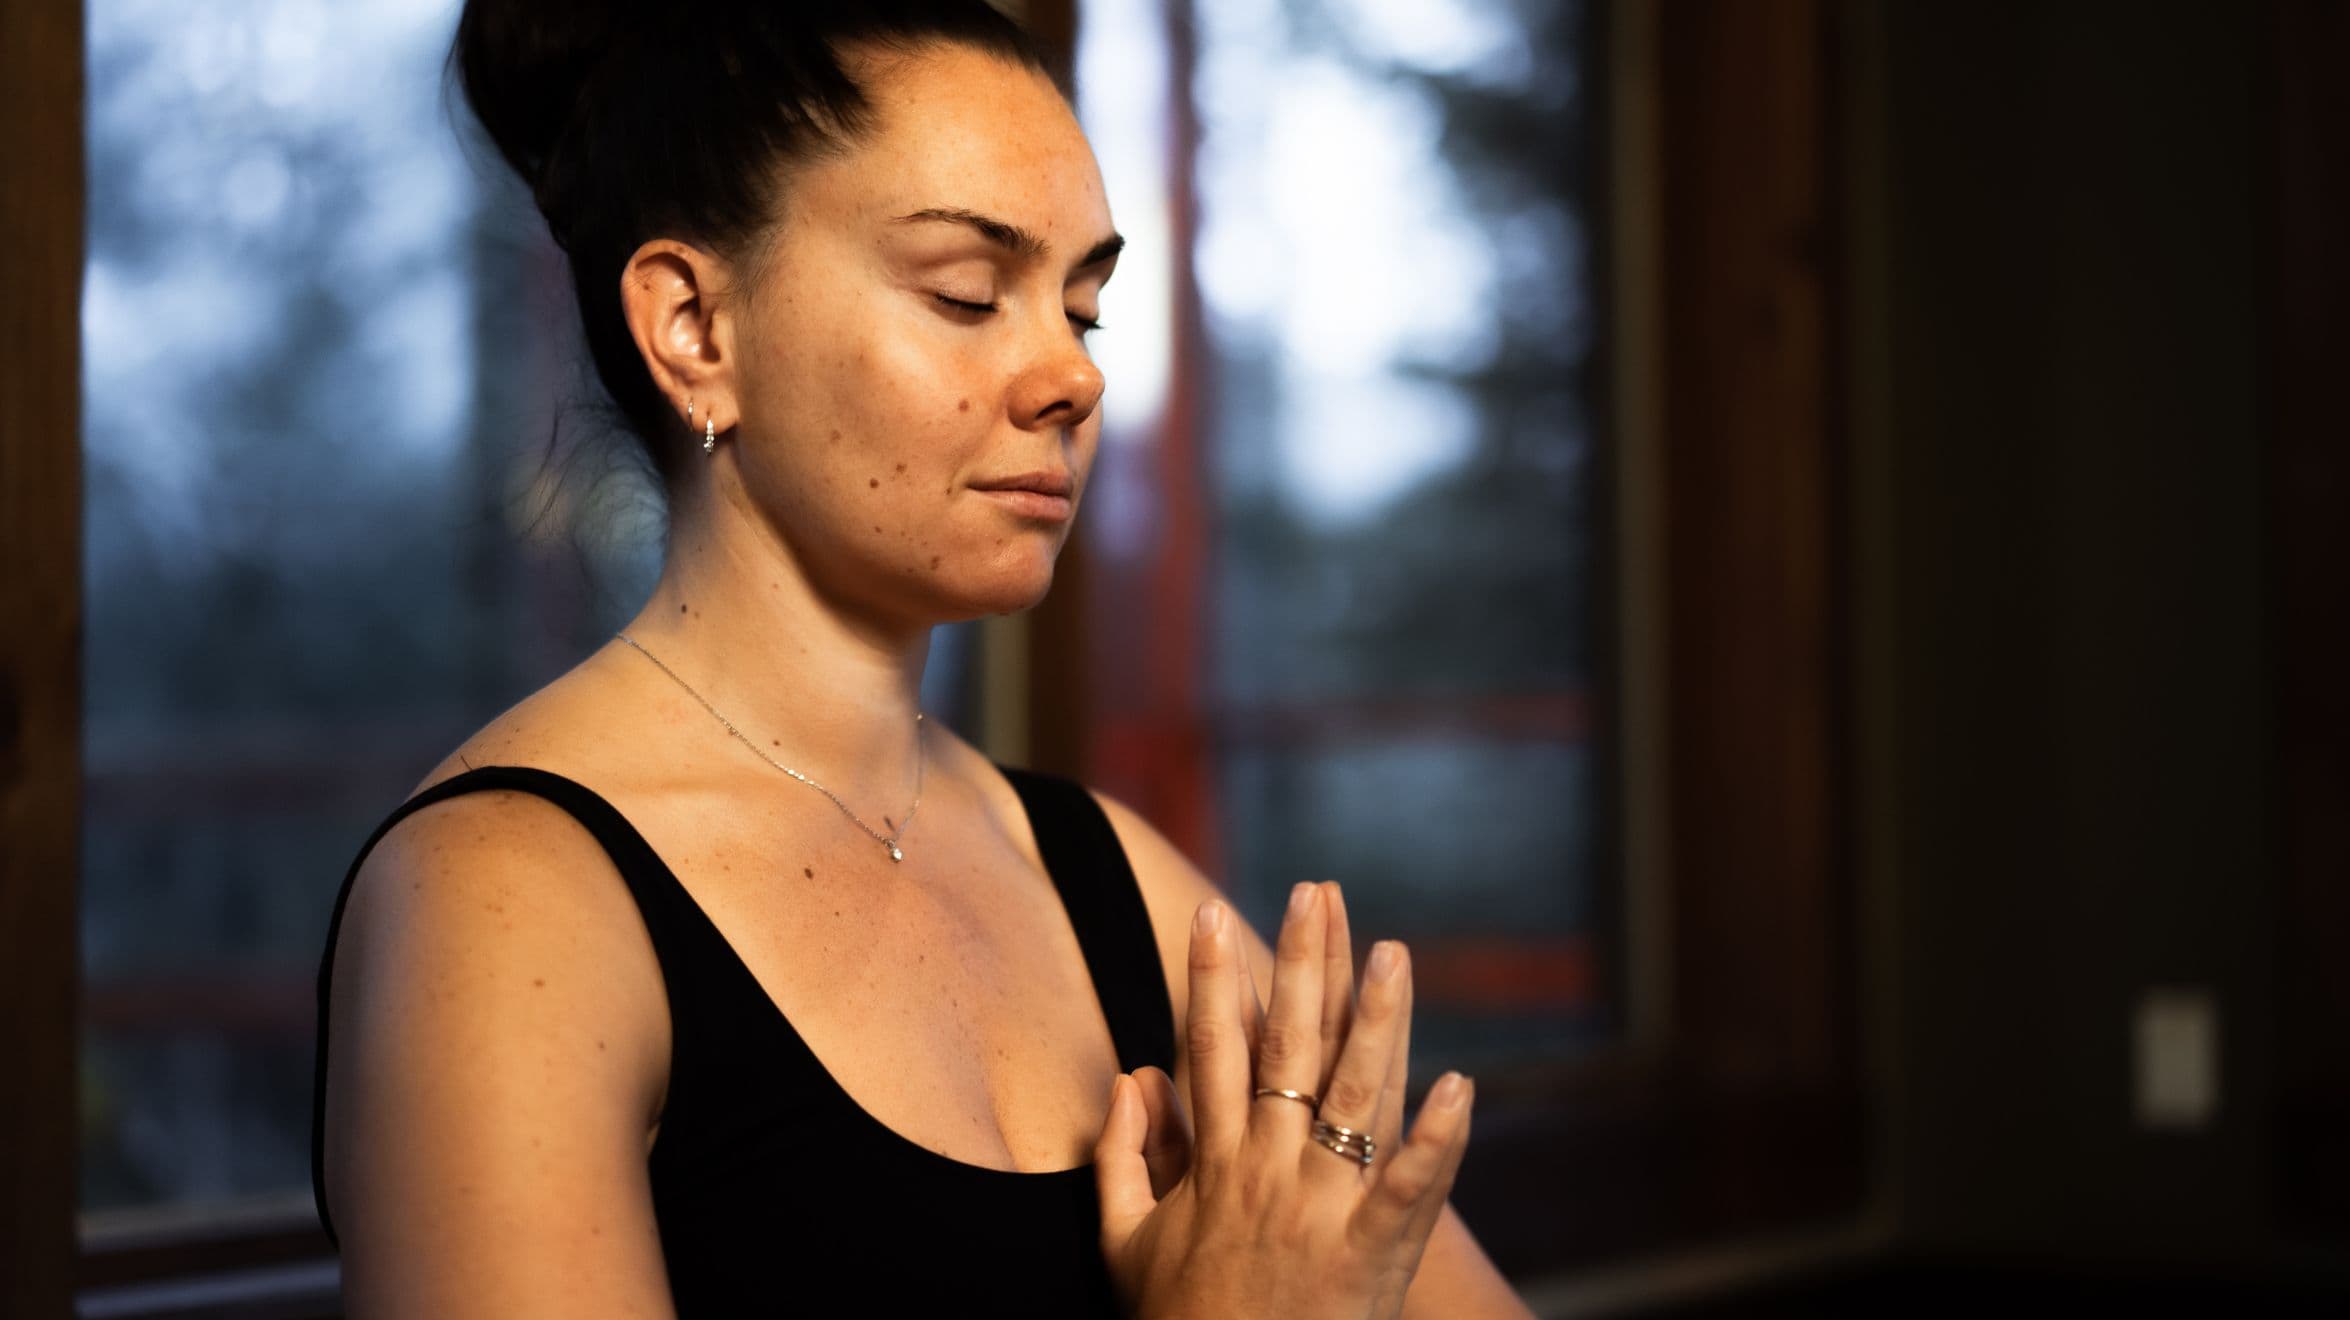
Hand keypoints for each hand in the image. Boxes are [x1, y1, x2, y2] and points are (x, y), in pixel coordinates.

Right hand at [1093, 882, 1474, 1319]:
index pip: (1211, 1048)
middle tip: (1315, 891)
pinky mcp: (1368, 1257)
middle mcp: (1267, 1171)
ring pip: (1358, 1098)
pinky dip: (1439, 1140)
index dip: (1212, 977)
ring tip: (1394, 951)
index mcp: (1214, 1163)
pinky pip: (1410, 1190)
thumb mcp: (1123, 1243)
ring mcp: (1320, 1210)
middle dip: (1301, 964)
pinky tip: (1464, 1086)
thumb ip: (1122, 1157)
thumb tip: (1132, 1077)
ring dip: (1378, 1020)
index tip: (1210, 911)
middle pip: (1288, 1048)